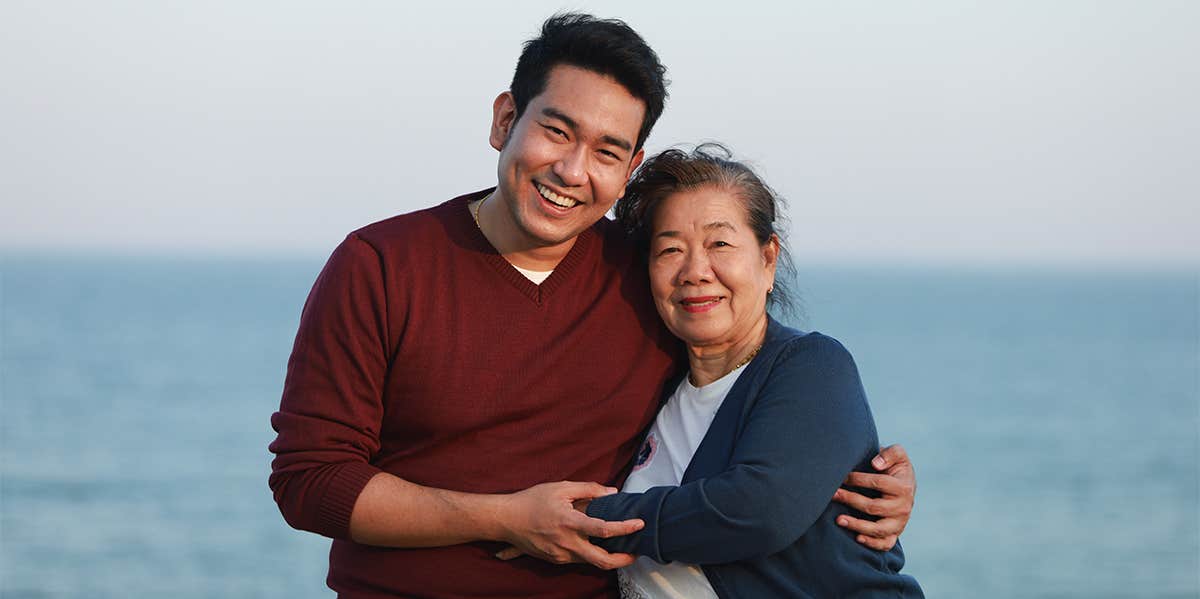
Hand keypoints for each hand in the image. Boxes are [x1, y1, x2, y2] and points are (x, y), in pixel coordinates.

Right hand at [494, 481, 642, 569]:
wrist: (505, 520)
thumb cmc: (532, 500)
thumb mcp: (561, 488)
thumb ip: (589, 489)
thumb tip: (612, 493)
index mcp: (569, 522)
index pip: (603, 530)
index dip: (625, 528)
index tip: (640, 524)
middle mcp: (566, 543)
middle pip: (601, 561)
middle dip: (623, 560)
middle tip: (636, 553)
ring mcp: (560, 555)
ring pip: (590, 561)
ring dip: (606, 556)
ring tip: (619, 546)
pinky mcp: (555, 560)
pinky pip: (577, 558)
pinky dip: (589, 553)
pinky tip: (595, 544)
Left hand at [831, 444, 914, 550]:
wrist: (904, 486)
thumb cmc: (895, 469)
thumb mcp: (898, 455)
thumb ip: (891, 453)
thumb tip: (875, 464)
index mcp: (903, 487)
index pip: (878, 483)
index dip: (858, 479)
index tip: (842, 476)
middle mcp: (903, 507)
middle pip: (874, 507)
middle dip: (851, 500)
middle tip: (833, 494)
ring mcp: (899, 523)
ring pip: (878, 529)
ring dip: (857, 525)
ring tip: (838, 520)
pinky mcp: (895, 534)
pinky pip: (885, 544)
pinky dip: (872, 543)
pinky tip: (857, 538)